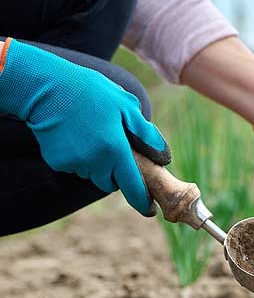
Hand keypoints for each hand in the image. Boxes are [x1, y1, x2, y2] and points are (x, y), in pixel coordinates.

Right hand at [0, 39, 169, 214]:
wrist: (45, 86)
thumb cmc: (91, 92)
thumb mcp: (126, 106)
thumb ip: (147, 134)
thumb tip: (164, 159)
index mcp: (115, 150)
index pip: (133, 187)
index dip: (142, 201)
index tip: (149, 210)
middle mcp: (94, 162)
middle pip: (111, 182)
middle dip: (116, 173)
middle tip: (114, 148)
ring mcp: (74, 164)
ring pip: (93, 174)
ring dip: (97, 164)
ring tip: (92, 134)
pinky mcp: (57, 162)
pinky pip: (75, 167)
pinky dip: (79, 157)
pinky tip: (75, 135)